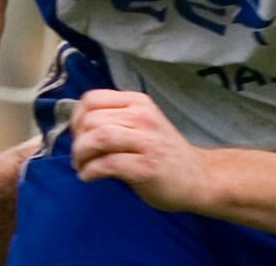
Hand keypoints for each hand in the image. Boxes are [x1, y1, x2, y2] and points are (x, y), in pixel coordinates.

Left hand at [70, 89, 208, 212]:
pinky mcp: (146, 166)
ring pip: (98, 137)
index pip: (92, 98)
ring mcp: (146, 141)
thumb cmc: (164, 152)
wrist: (199, 177)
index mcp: (138, 102)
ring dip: (81, 154)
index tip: (77, 135)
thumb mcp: (142, 123)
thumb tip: (78, 125)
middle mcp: (142, 116)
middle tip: (78, 156)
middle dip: (77, 140)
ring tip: (81, 166)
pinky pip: (108, 163)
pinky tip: (89, 176)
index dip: (76, 117)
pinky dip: (91, 171)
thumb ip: (116, 118)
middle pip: (92, 119)